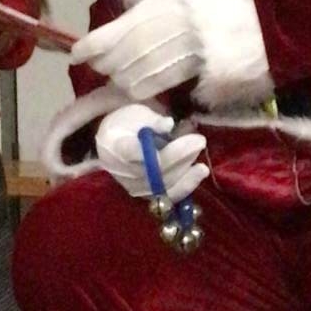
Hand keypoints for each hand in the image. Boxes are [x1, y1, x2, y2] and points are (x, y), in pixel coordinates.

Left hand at [71, 0, 201, 101]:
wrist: (216, 26)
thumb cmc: (181, 10)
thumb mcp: (149, 6)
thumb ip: (122, 25)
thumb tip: (99, 43)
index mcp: (131, 22)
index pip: (94, 43)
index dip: (81, 51)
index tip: (76, 53)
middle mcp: (136, 46)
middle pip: (104, 65)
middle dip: (101, 63)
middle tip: (105, 59)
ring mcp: (149, 66)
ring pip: (118, 80)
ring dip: (117, 76)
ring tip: (126, 68)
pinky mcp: (163, 82)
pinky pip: (137, 91)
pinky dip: (133, 88)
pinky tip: (138, 79)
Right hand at [95, 104, 209, 203]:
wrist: (110, 145)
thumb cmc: (125, 125)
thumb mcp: (136, 114)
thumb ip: (152, 120)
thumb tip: (169, 124)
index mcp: (117, 148)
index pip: (144, 154)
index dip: (171, 150)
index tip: (193, 139)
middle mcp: (123, 172)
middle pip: (157, 172)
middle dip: (183, 158)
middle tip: (200, 141)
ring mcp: (134, 187)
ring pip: (164, 186)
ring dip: (187, 173)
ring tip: (200, 157)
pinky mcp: (144, 196)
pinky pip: (167, 196)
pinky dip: (186, 185)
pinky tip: (198, 173)